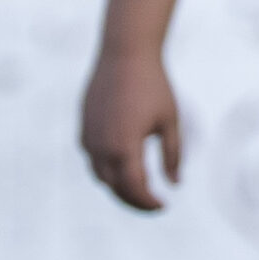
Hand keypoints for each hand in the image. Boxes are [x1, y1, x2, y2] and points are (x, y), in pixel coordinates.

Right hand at [80, 48, 180, 210]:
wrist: (125, 54)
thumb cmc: (153, 86)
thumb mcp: (170, 121)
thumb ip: (172, 155)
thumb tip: (175, 184)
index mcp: (125, 147)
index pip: (135, 189)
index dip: (149, 203)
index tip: (163, 206)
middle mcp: (101, 147)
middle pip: (115, 188)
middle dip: (133, 200)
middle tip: (152, 203)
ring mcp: (88, 137)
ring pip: (100, 176)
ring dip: (118, 187)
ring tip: (139, 189)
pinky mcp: (83, 128)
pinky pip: (92, 158)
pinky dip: (107, 169)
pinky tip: (123, 167)